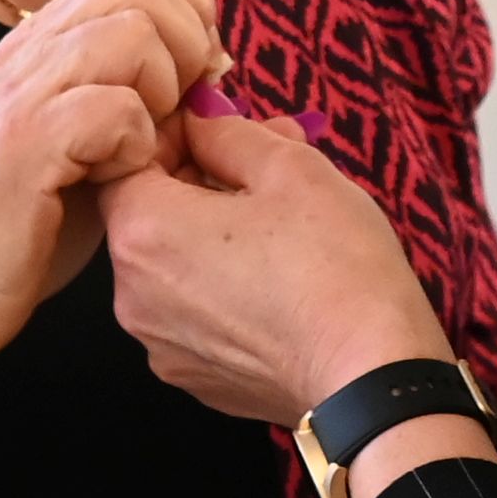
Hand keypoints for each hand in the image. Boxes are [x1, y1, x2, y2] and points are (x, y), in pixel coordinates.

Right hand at [0, 0, 227, 362]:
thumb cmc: (33, 221)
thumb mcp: (94, 140)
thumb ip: (143, 93)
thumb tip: (215, 61)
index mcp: (43, 41)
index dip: (184, 12)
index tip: (193, 77)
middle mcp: (28, 50)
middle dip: (185, 42)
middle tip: (178, 109)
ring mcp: (22, 91)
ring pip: (131, 34)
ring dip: (163, 92)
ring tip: (142, 145)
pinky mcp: (24, 142)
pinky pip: (114, 108)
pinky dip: (136, 146)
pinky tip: (115, 179)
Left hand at [99, 116, 449, 430]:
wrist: (373, 377)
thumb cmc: (336, 268)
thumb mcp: (291, 167)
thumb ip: (228, 132)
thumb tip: (200, 119)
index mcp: (144, 231)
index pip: (124, 161)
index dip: (170, 135)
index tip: (217, 127)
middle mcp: (132, 294)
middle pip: (147, 216)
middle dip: (198, 182)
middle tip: (265, 167)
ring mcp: (160, 344)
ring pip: (170, 267)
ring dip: (210, 237)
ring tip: (280, 226)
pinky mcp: (193, 378)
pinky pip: (192, 315)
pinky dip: (220, 289)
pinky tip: (276, 281)